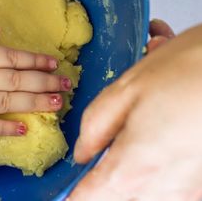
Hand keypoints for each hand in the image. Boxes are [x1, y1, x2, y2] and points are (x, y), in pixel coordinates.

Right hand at [0, 23, 71, 135]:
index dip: (36, 60)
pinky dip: (7, 128)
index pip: (13, 58)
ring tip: (57, 104)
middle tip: (67, 85)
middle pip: (18, 80)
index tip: (55, 63)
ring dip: (35, 103)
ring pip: (9, 103)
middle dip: (45, 82)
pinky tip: (24, 129)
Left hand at [70, 20, 201, 199]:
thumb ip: (94, 127)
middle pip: (117, 198)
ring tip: (147, 132)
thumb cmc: (188, 71)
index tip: (69, 185)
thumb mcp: (125, 91)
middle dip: (107, 179)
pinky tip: (166, 136)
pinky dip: (161, 171)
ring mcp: (189, 191)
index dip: (74, 192)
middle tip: (114, 142)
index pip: (88, 199)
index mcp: (132, 169)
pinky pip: (171, 188)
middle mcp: (163, 190)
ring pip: (145, 194)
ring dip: (136, 174)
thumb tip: (82, 151)